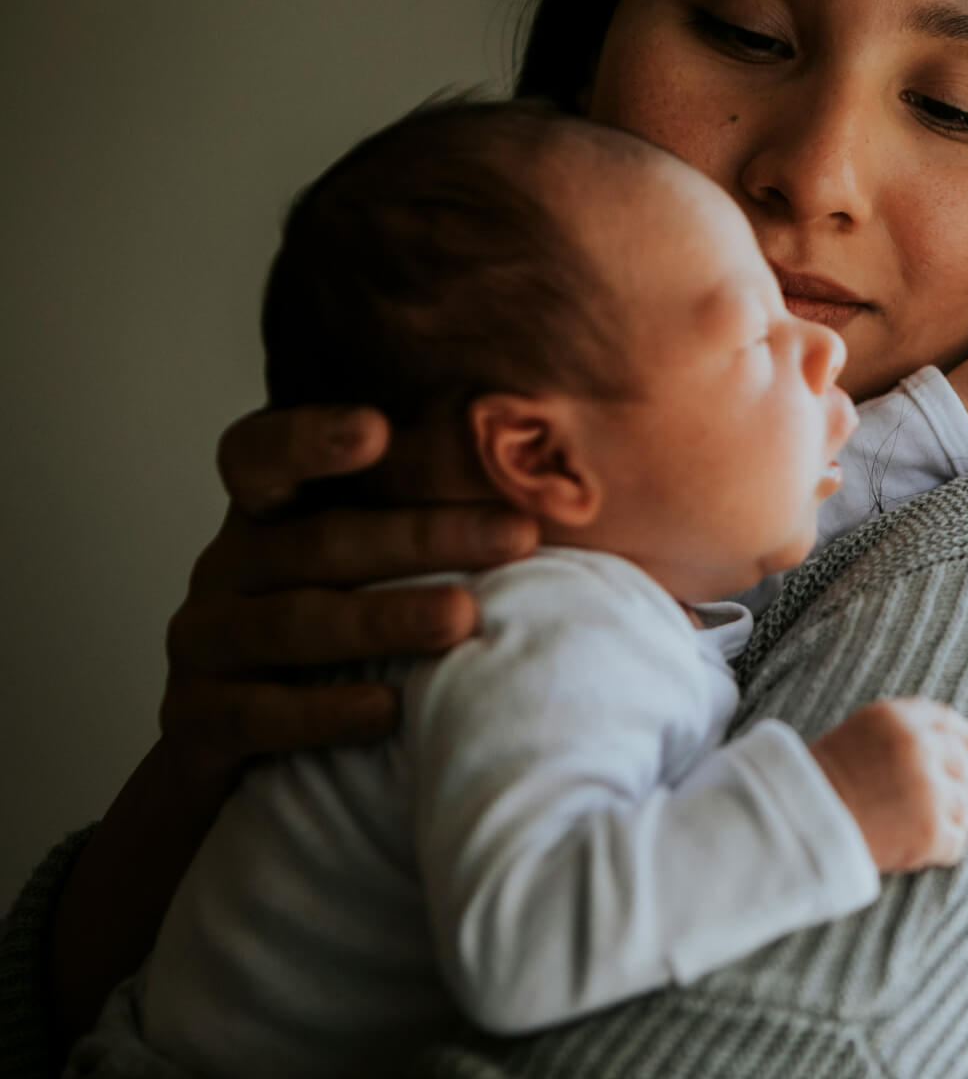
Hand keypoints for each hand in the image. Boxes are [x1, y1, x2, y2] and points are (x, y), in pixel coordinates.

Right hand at [161, 404, 537, 791]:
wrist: (242, 743)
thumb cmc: (339, 631)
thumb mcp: (366, 565)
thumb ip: (427, 516)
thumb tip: (566, 488)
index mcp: (267, 513)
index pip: (260, 453)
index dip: (310, 438)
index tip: (379, 427)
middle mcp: (228, 566)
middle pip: (318, 541)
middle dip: (423, 536)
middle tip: (518, 534)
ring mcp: (204, 641)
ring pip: (292, 623)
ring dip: (383, 618)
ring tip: (463, 618)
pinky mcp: (195, 719)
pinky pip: (256, 713)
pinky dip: (325, 711)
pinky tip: (390, 709)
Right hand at [809, 697, 967, 871]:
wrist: (798, 825)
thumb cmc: (824, 780)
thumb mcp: (861, 733)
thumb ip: (908, 728)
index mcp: (895, 718)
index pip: (944, 720)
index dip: (962, 733)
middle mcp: (917, 747)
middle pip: (961, 763)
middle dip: (950, 780)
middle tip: (923, 799)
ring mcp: (928, 791)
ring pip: (964, 804)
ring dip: (946, 816)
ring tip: (908, 823)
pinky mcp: (932, 832)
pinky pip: (957, 841)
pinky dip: (940, 847)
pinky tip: (912, 845)